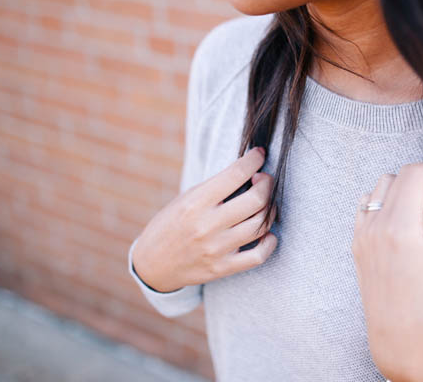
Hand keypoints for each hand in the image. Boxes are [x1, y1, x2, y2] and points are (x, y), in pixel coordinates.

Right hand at [132, 147, 277, 292]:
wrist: (152, 265)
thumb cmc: (170, 225)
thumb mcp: (185, 199)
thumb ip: (215, 188)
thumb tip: (247, 170)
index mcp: (195, 203)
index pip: (235, 175)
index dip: (254, 160)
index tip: (259, 155)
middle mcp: (207, 225)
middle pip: (256, 200)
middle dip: (267, 184)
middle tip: (264, 181)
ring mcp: (216, 249)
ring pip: (260, 225)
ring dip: (270, 210)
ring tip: (265, 204)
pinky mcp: (222, 268)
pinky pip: (258, 256)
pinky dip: (269, 243)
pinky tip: (267, 234)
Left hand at [351, 159, 422, 380]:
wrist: (398, 338)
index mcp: (401, 231)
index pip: (414, 175)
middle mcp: (376, 228)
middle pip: (397, 175)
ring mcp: (362, 235)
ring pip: (378, 187)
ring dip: (403, 185)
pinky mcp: (357, 243)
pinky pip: (365, 205)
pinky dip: (384, 200)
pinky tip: (405, 217)